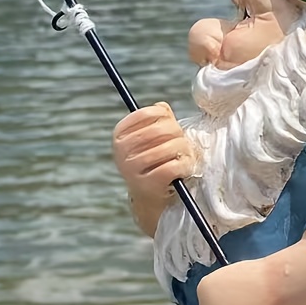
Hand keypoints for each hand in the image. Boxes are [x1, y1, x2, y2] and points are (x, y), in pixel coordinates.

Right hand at [112, 103, 197, 235]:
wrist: (149, 198)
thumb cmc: (153, 163)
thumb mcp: (150, 139)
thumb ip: (157, 120)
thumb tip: (162, 107)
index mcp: (120, 135)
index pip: (149, 113)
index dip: (167, 118)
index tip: (171, 127)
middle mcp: (122, 151)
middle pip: (162, 129)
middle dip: (179, 135)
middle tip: (182, 144)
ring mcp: (132, 168)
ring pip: (170, 147)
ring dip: (185, 151)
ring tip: (185, 156)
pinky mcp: (147, 184)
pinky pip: (174, 166)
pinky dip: (185, 165)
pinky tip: (184, 168)